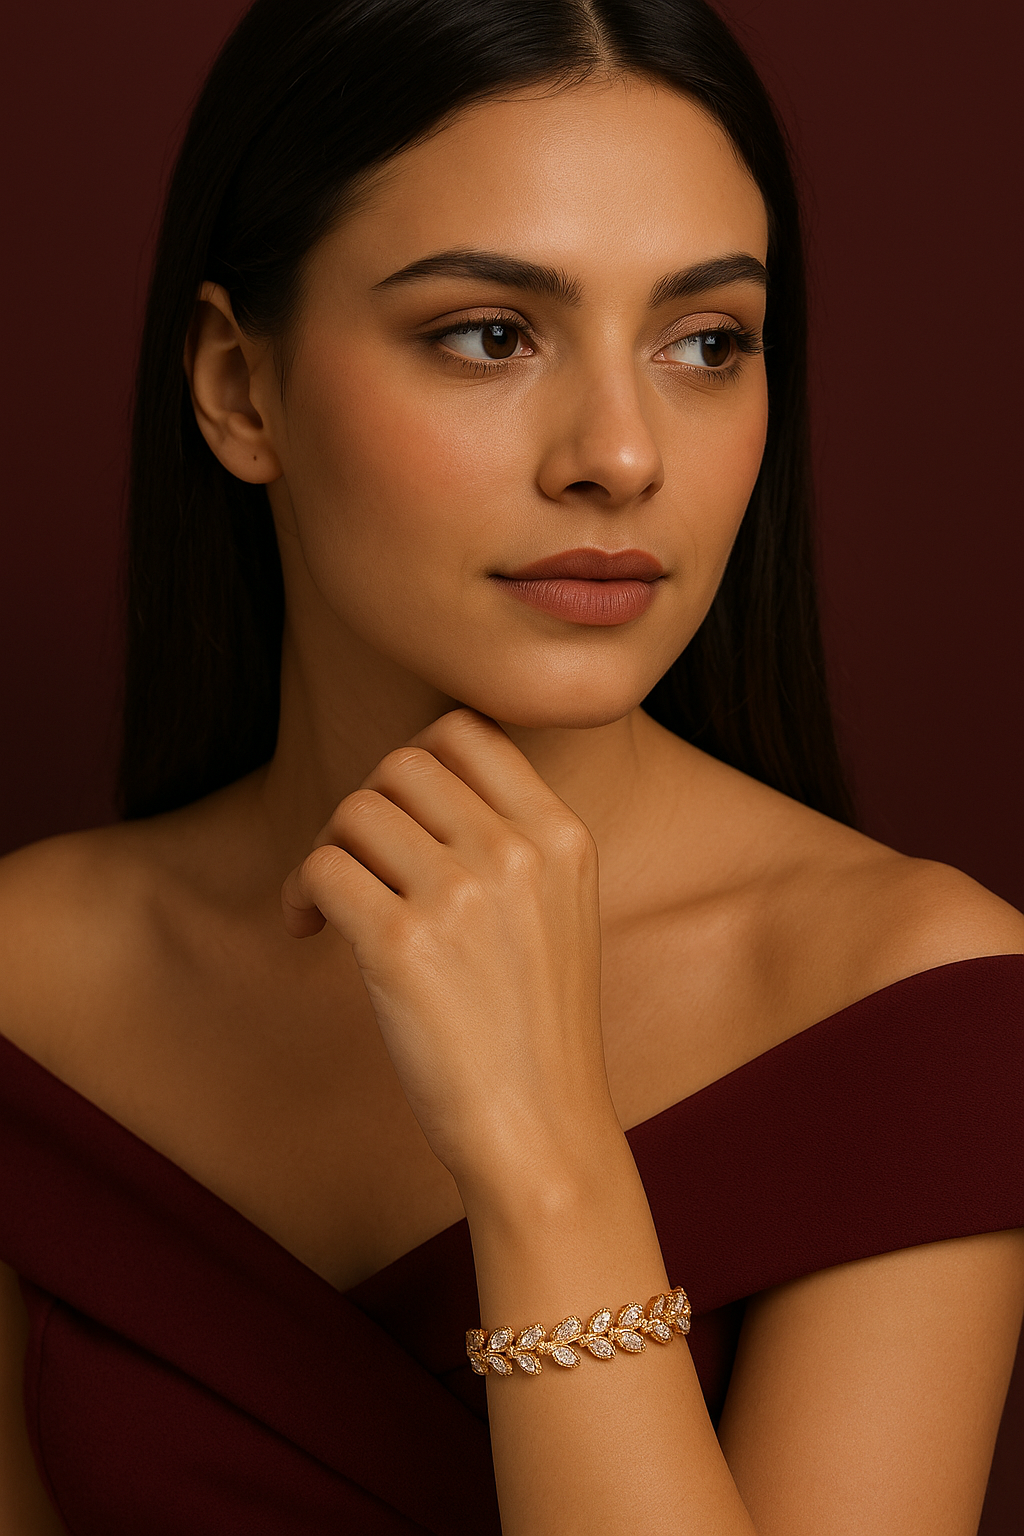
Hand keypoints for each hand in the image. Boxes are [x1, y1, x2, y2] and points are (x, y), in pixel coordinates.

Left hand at [281, 710, 615, 1192]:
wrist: (542, 1131)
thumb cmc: (538, 1028)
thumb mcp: (562, 910)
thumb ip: (513, 841)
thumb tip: (414, 785)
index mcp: (562, 836)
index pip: (469, 731)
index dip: (415, 759)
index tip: (399, 812)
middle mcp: (516, 852)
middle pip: (402, 763)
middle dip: (365, 805)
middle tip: (359, 862)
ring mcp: (460, 895)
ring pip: (355, 810)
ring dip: (327, 848)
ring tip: (331, 904)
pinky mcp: (401, 945)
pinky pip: (321, 868)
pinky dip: (299, 892)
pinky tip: (309, 930)